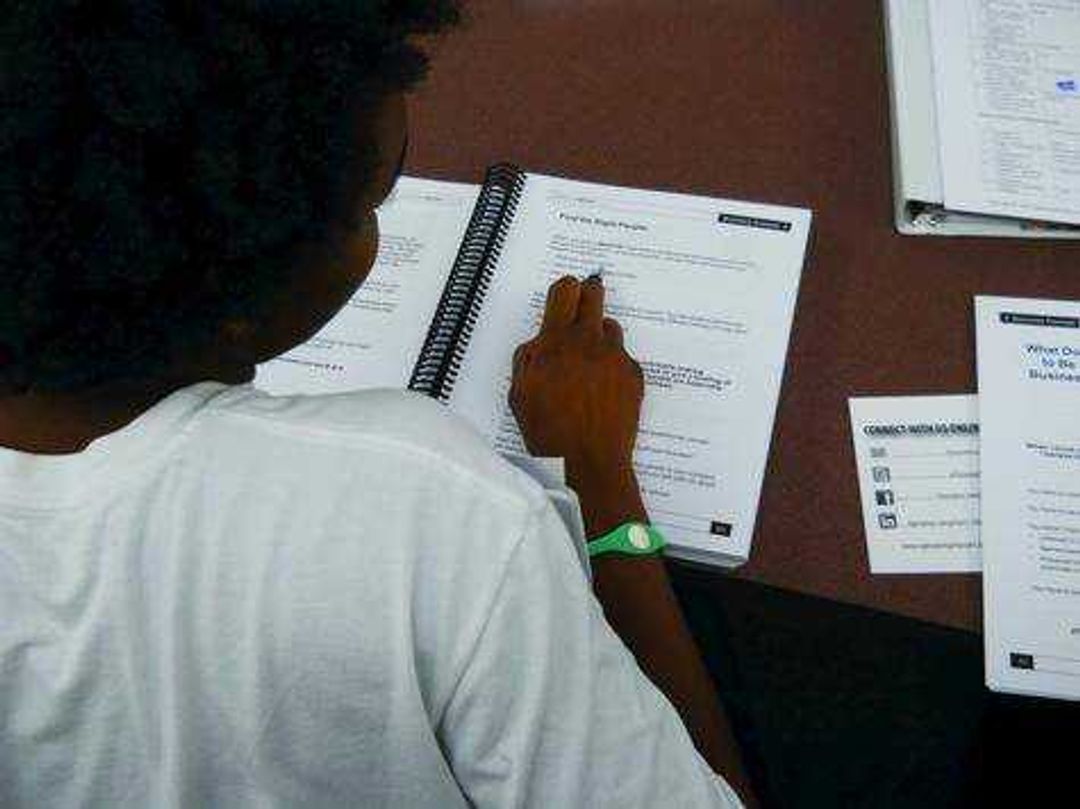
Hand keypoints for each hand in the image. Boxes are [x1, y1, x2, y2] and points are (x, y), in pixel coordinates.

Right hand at [509, 275, 643, 490]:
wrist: (588, 462)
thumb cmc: (550, 432)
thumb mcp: (520, 393)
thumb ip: (528, 358)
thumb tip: (540, 342)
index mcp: (556, 343)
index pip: (565, 291)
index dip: (565, 290)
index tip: (566, 294)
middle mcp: (588, 343)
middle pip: (593, 295)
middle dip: (586, 296)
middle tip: (582, 305)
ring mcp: (615, 357)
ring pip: (609, 326)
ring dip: (598, 334)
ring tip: (588, 360)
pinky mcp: (633, 374)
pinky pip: (622, 355)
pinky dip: (612, 364)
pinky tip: (602, 387)